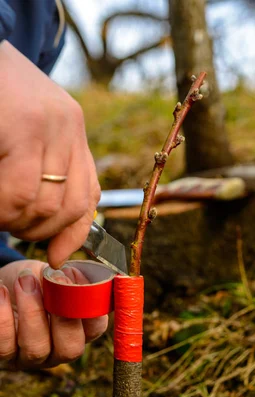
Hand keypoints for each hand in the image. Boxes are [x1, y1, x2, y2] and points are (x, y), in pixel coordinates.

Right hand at [0, 41, 99, 267]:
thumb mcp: (28, 134)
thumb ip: (48, 175)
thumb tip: (62, 247)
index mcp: (73, 129)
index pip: (89, 195)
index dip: (74, 234)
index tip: (57, 257)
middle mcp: (69, 125)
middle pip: (68, 206)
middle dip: (36, 231)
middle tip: (8, 227)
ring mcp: (50, 123)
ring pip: (44, 203)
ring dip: (15, 222)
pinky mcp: (25, 124)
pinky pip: (20, 189)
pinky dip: (4, 208)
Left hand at [0, 260, 107, 368]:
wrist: (8, 284)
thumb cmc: (35, 281)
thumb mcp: (52, 275)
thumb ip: (67, 278)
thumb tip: (72, 276)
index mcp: (80, 332)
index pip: (96, 328)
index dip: (89, 305)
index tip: (75, 275)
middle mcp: (59, 351)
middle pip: (70, 349)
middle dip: (64, 316)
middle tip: (55, 282)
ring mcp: (32, 358)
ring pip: (36, 348)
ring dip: (32, 311)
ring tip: (24, 280)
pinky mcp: (6, 356)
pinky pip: (5, 345)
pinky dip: (4, 316)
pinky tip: (3, 290)